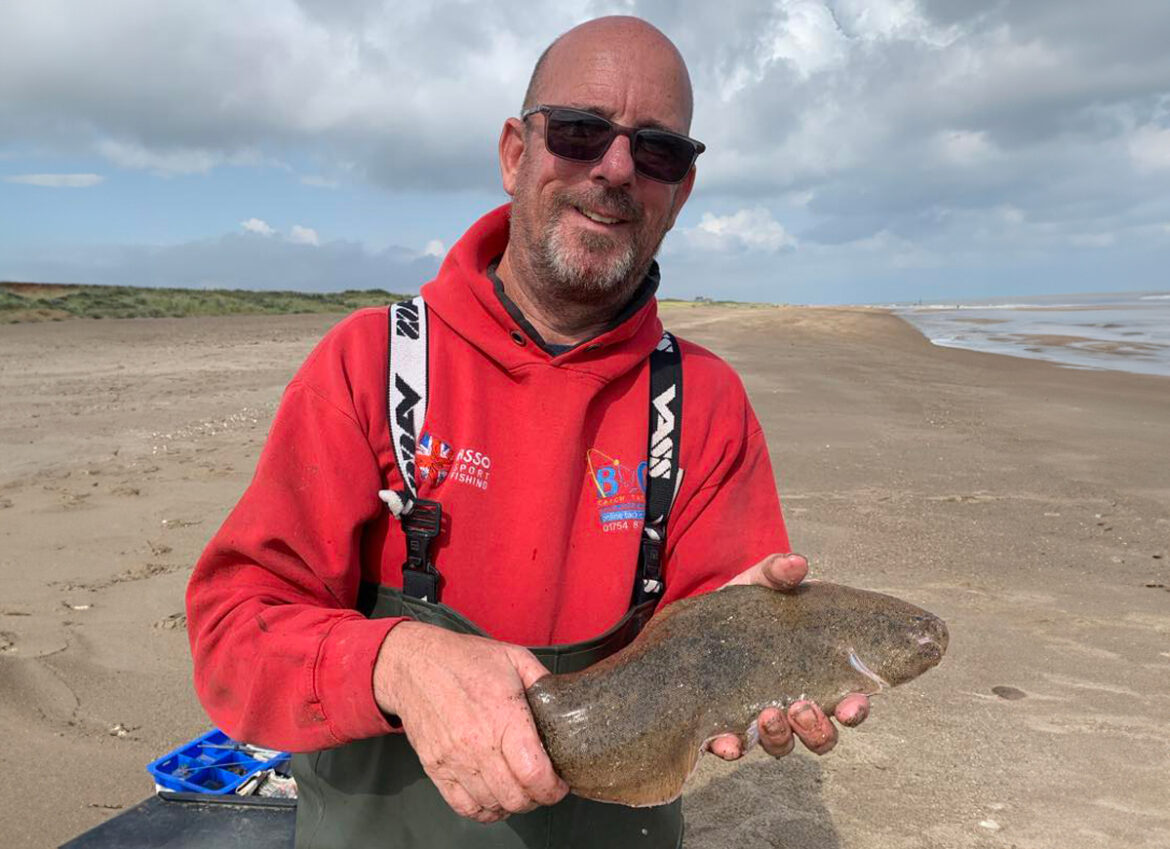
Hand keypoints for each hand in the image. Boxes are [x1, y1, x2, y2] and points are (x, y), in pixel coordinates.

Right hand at [374, 622, 569, 822]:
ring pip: (492, 805)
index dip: (553, 788)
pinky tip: (494, 798)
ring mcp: (454, 760)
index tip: (559, 784)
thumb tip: (567, 700)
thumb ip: (543, 681)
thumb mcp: (514, 658)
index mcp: (504, 717)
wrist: (414, 665)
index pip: (534, 774)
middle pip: (516, 797)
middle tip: (542, 786)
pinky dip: (483, 810)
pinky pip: (463, 806)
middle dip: (537, 798)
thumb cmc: (464, 660)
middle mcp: (478, 744)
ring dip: (512, 804)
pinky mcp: (436, 768)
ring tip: (519, 789)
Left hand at [707, 553, 870, 760]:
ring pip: (782, 745)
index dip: (856, 710)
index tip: (853, 704)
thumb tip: (798, 562)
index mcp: (813, 674)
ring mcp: (757, 720)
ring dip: (780, 737)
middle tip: (803, 709)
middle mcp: (791, 705)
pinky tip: (726, 740)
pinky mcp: (721, 725)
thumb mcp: (755, 585)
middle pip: (820, 736)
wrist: (687, 623)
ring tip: (769, 716)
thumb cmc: (737, 608)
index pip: (847, 703)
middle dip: (818, 729)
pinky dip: (731, 747)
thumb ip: (776, 572)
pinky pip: (731, 747)